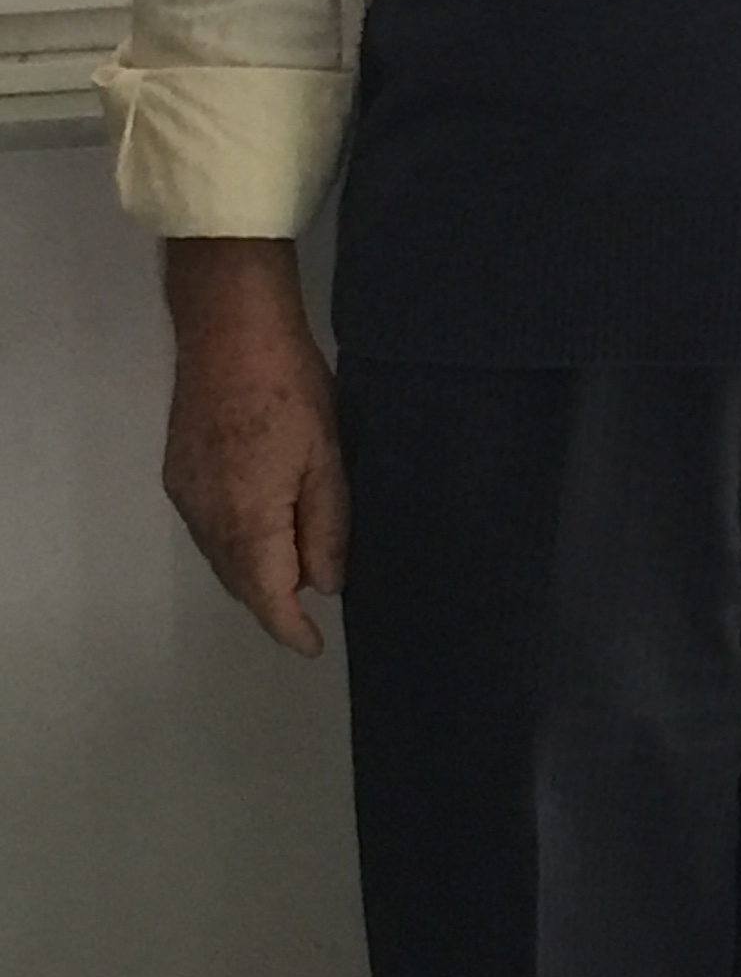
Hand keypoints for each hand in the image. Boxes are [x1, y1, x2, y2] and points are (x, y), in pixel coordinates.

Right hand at [161, 237, 347, 655]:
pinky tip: (263, 526)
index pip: (266, 597)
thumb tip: (326, 585)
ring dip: (254, 571)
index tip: (313, 647)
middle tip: (311, 607)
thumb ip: (327, 527)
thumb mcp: (327, 458)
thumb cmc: (291, 389)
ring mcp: (186, 496)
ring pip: (220, 557)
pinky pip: (208, 528)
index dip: (290, 628)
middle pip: (239, 582)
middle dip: (272, 601)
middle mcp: (206, 519)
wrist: (228, 329)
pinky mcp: (178, 473)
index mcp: (247, 521)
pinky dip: (235, 542)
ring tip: (294, 567)